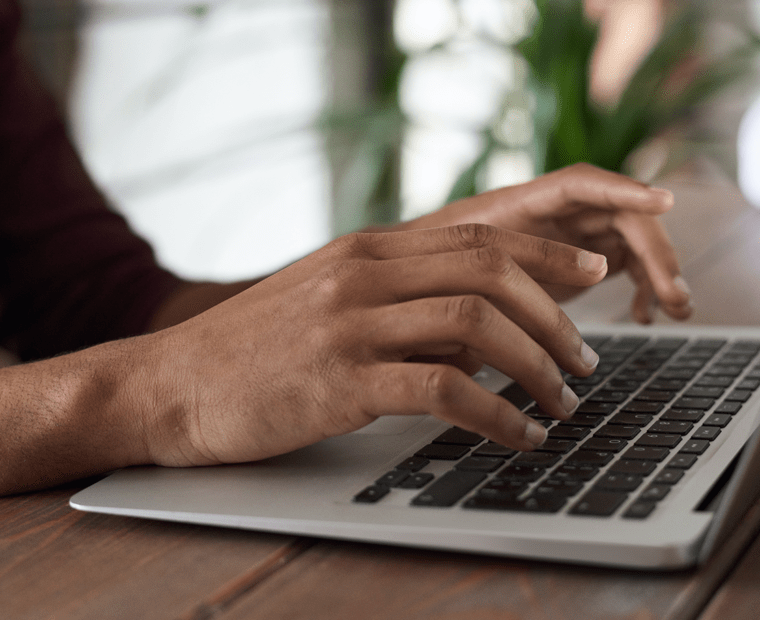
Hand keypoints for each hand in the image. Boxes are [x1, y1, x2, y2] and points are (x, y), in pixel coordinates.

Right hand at [136, 224, 607, 466]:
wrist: (166, 385)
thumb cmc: (251, 351)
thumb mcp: (326, 301)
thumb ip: (398, 300)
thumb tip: (478, 330)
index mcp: (366, 249)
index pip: (480, 234)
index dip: (548, 251)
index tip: (592, 271)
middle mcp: (363, 273)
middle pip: (492, 271)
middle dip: (555, 316)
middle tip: (585, 359)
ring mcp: (350, 323)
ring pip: (477, 325)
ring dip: (536, 366)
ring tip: (562, 402)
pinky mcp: (339, 380)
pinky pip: (443, 390)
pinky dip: (497, 415)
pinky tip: (519, 437)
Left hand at [398, 163, 692, 322]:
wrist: (416, 283)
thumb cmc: (427, 272)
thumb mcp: (447, 277)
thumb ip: (481, 281)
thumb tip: (523, 303)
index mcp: (521, 203)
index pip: (582, 185)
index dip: (624, 190)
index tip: (664, 202)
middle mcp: (555, 212)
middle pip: (622, 216)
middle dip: (655, 252)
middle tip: (674, 295)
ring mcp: (571, 235)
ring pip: (632, 242)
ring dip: (658, 271)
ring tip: (675, 310)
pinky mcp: (580, 261)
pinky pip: (626, 265)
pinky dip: (642, 287)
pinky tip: (645, 316)